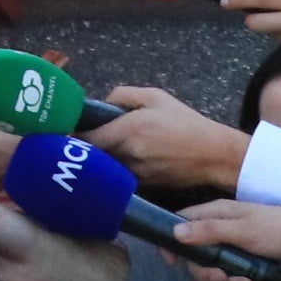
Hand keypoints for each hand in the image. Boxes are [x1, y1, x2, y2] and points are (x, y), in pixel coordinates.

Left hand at [85, 85, 253, 198]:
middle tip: (78, 140)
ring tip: (98, 151)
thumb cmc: (186, 123)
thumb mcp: (156, 97)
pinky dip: (114, 171)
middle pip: (93, 155)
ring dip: (99, 161)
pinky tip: (118, 162)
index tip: (66, 130)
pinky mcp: (144, 186)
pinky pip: (120, 177)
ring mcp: (136, 173)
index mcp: (129, 130)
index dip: (74, 136)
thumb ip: (124, 95)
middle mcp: (129, 154)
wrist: (214, 155)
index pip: (88, 138)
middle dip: (84, 148)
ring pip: (105, 168)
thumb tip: (103, 103)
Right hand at [170, 197, 280, 280]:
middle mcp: (224, 232)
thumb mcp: (243, 229)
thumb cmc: (280, 228)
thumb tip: (174, 233)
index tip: (171, 261)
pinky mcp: (252, 270)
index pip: (182, 223)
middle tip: (221, 278)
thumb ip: (209, 231)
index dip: (173, 241)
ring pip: (218, 274)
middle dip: (207, 273)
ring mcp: (238, 252)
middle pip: (198, 257)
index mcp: (218, 215)